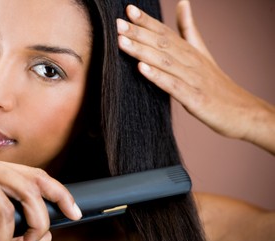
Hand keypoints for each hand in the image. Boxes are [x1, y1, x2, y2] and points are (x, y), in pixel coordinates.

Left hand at [117, 1, 274, 153]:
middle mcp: (191, 61)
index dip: (146, 21)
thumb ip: (189, 30)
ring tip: (122, 42)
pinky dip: (157, 77)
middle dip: (138, 33)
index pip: (165, 32)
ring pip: (165, 61)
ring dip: (142, 51)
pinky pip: (173, 86)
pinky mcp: (195, 98)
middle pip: (162, 44)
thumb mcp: (202, 54)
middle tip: (117, 24)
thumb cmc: (216, 84)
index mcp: (190, 51)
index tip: (128, 10)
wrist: (242, 111)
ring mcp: (193, 79)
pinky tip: (141, 69)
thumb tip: (182, 3)